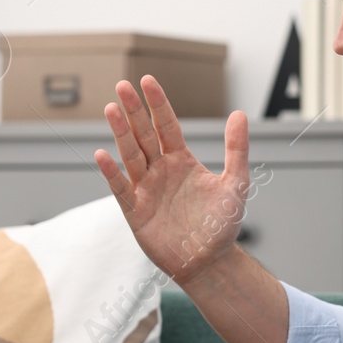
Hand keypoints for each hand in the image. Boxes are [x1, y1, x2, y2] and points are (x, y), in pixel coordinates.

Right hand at [94, 74, 253, 286]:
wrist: (209, 262)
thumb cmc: (221, 225)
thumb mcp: (236, 184)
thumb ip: (237, 149)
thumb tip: (240, 114)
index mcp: (181, 160)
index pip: (167, 125)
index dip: (158, 103)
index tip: (147, 81)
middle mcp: (160, 171)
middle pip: (144, 135)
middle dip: (133, 111)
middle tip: (122, 85)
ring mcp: (146, 189)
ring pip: (130, 155)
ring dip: (120, 134)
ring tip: (111, 110)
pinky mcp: (136, 211)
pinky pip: (121, 189)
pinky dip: (112, 173)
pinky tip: (103, 155)